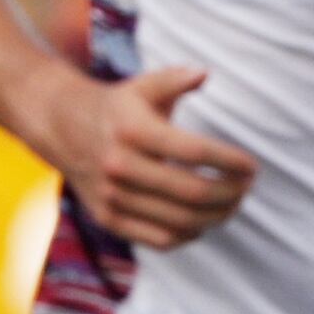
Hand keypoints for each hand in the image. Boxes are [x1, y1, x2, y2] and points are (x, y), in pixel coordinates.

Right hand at [29, 63, 257, 249]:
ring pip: (180, 221)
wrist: (61, 127)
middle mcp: (119, 165)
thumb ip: (176, 80)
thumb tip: (205, 74)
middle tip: (247, 187)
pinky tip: (204, 220)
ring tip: (233, 204)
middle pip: (192, 192)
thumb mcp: (143, 86)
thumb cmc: (118, 106)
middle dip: (230, 193)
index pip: (194, 151)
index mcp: (133, 129)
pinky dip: (190, 234)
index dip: (230, 161)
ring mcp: (112, 196)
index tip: (252, 166)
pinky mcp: (109, 218)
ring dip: (217, 216)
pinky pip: (160, 239)